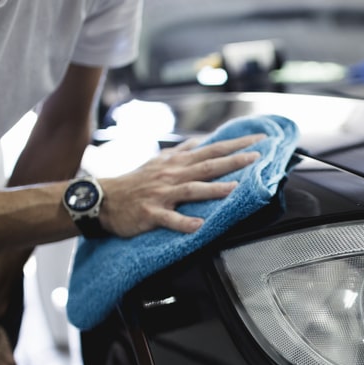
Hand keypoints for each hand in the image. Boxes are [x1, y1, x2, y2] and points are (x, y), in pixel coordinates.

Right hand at [100, 133, 264, 237]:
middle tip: (257, 156)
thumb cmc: (134, 181)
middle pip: (207, 165)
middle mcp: (172, 174)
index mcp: (177, 163)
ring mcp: (161, 193)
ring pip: (191, 189)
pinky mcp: (151, 213)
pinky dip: (184, 222)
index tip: (259, 139)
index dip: (236, 144)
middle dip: (233, 161)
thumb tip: (200, 141)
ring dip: (213, 189)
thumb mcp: (159, 161)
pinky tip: (199, 225)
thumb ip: (181, 151)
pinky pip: (169, 218)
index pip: (212, 149)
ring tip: (234, 189)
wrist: (103, 199)